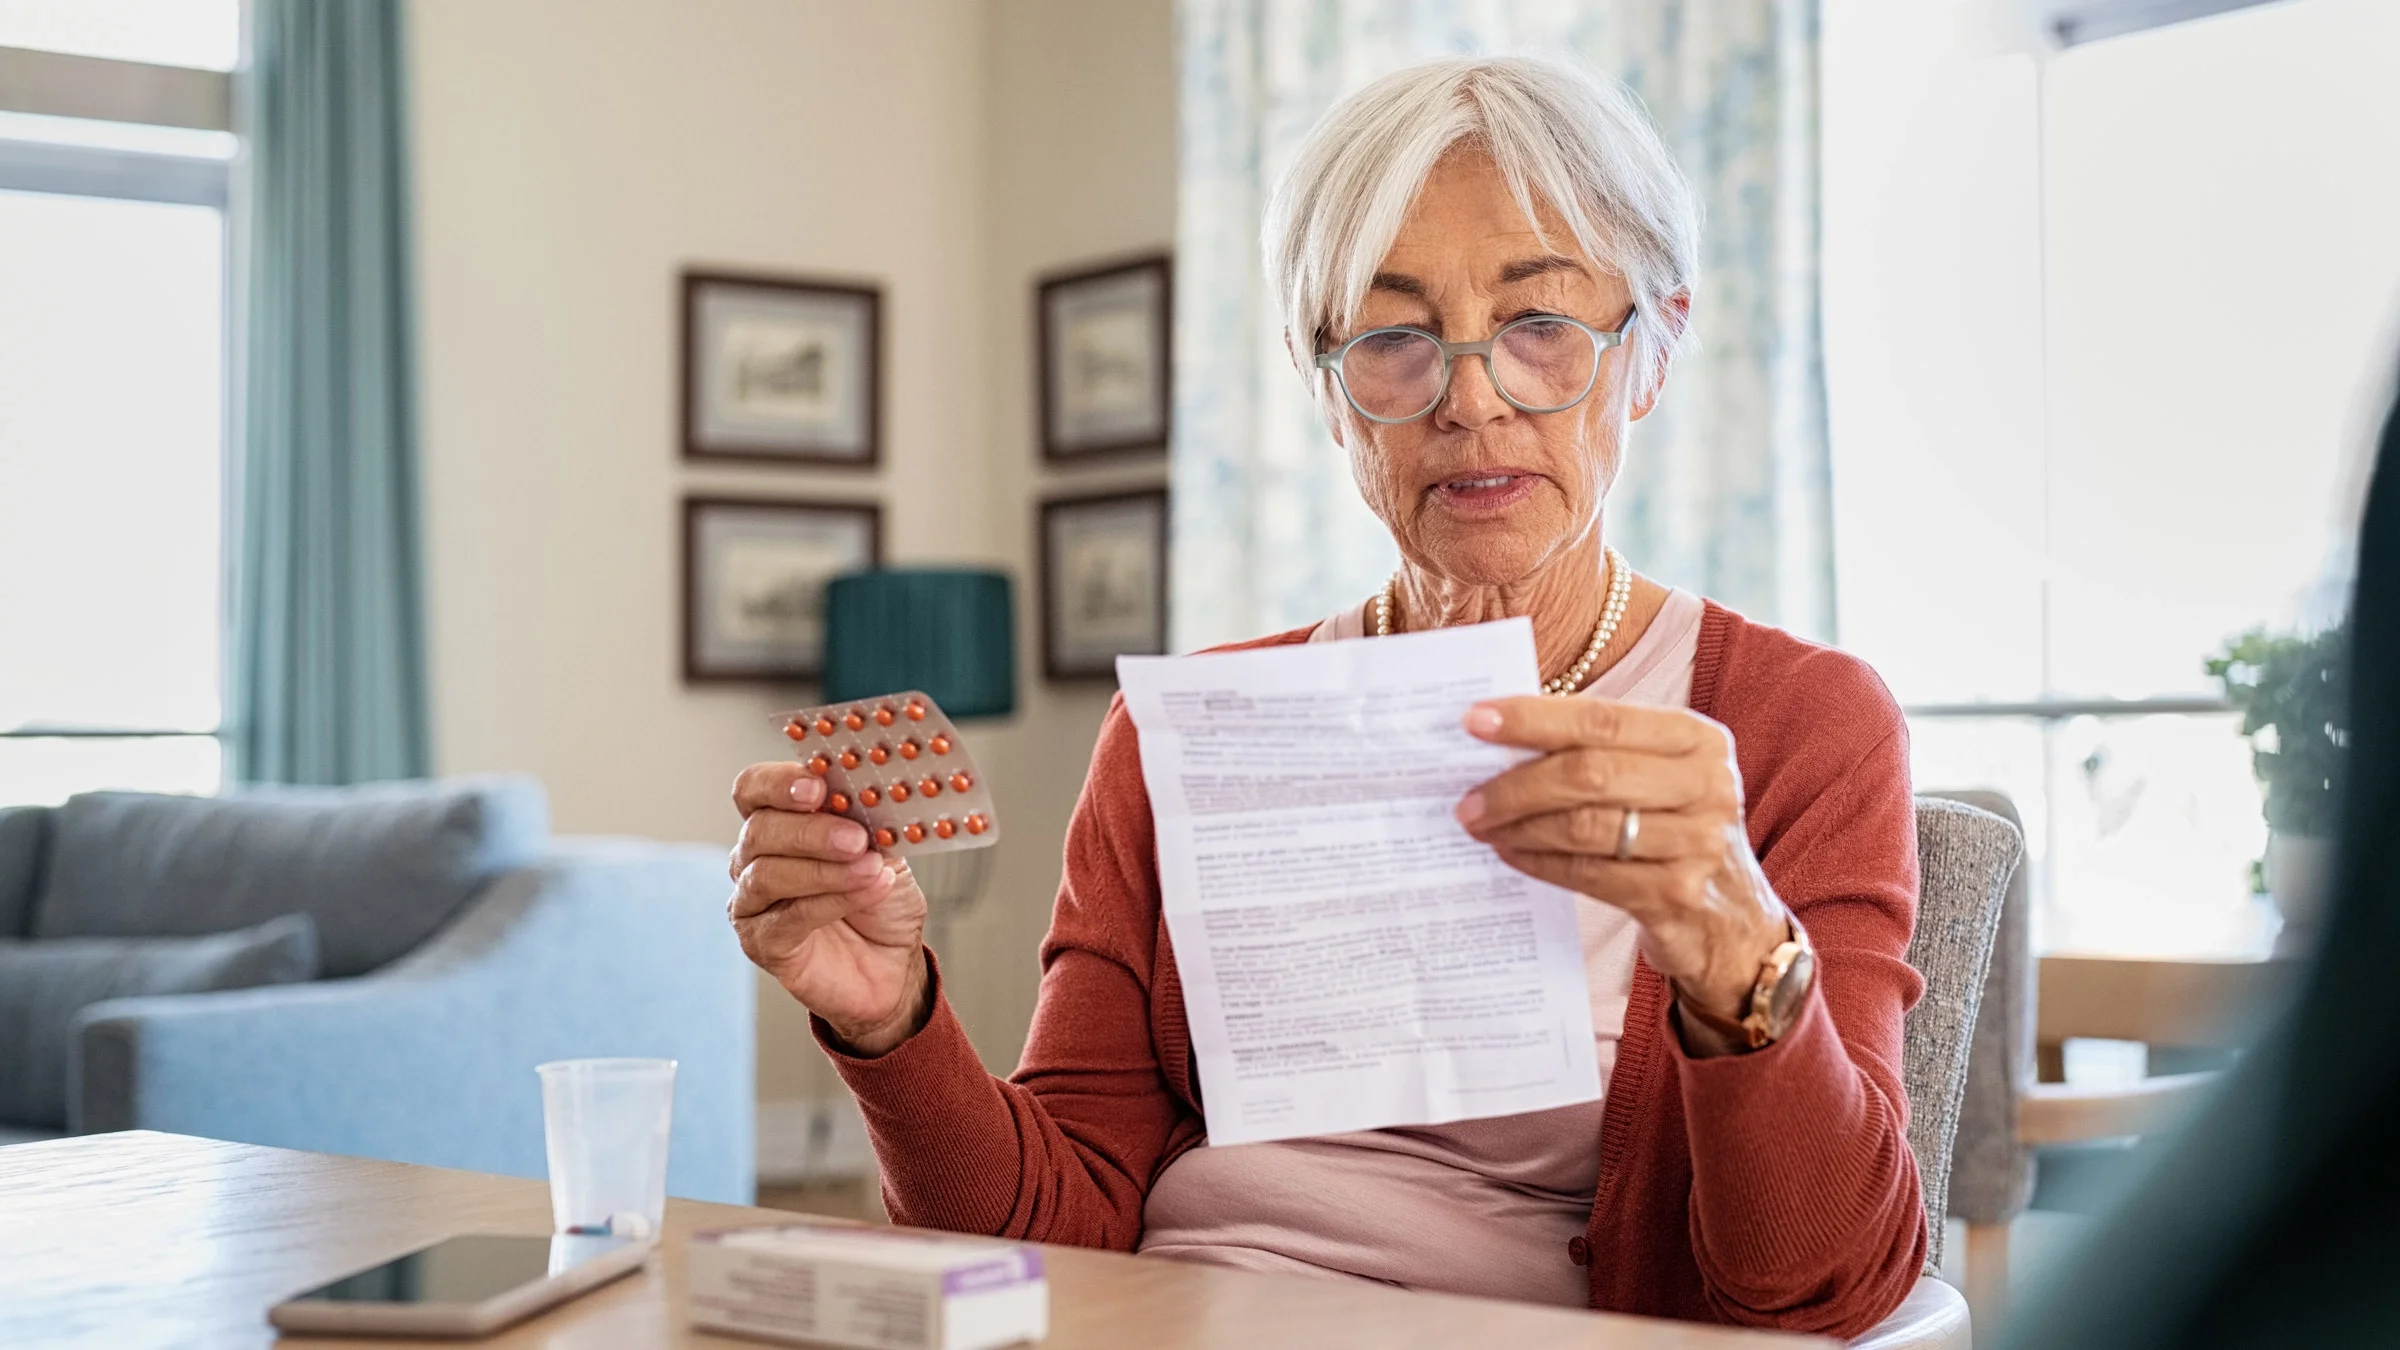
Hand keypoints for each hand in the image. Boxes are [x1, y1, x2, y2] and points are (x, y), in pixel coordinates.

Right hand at [729, 762, 931, 1055]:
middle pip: (759, 829)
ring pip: (767, 874)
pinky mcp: (762, 942)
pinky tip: (868, 891)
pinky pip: (787, 917)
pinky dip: (832, 901)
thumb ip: (868, 822)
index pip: (754, 789)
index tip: (818, 786)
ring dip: (824, 869)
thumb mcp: (885, 850)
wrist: (894, 965)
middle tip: (855, 837)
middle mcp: (754, 858)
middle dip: (810, 830)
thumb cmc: (882, 903)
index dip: (778, 783)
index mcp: (779, 822)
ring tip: (870, 868)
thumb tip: (869, 793)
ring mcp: (752, 902)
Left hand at [1454, 697, 1787, 1030]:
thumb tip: (1501, 737)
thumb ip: (1600, 751)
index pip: (1602, 719)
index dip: (1533, 719)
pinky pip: (1588, 873)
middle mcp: (1707, 785)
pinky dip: (1539, 862)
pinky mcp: (1676, 895)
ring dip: (1519, 825)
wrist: (1732, 922)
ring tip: (1480, 825)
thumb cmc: (1675, 831)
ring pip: (1584, 827)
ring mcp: (1698, 843)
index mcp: (1698, 739)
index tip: (1473, 721)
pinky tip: (1511, 853)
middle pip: (1589, 773)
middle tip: (1465, 797)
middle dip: (1516, 784)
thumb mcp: (1659, 778)